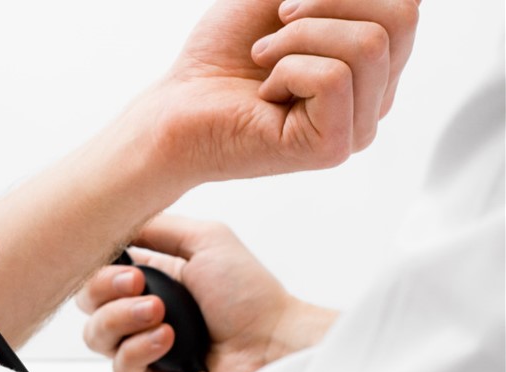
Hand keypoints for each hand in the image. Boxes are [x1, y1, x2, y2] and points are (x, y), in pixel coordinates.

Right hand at [76, 215, 336, 371]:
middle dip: (105, 289)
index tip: (122, 261)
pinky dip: (139, 349)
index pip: (98, 272)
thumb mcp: (206, 238)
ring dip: (122, 318)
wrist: (276, 345)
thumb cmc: (252, 296)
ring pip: (96, 336)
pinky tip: (167, 339)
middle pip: (87, 304)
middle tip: (139, 284)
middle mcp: (142, 314)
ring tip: (160, 314)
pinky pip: (119, 369)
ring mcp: (144, 349)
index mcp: (152, 279)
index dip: (99, 266)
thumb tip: (115, 221)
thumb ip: (155, 225)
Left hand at [121, 0, 419, 184]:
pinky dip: (287, 70)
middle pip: (400, 19)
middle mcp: (377, 96)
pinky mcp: (333, 148)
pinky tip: (264, 95)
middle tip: (274, 28)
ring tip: (264, 60)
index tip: (285, 7)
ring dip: (297, 38)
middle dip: (324, 4)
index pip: (405, 6)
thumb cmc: (224, 52)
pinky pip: (333, 78)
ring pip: (368, 45)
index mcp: (374, 62)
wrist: (176, 104)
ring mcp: (359, 126)